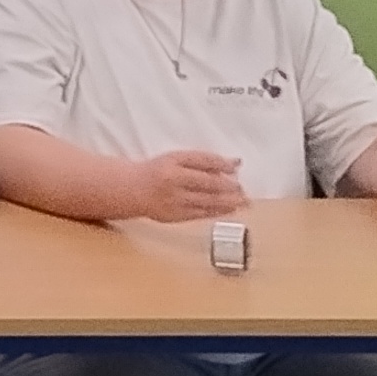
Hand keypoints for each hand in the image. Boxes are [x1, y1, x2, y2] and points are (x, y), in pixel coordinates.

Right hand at [114, 147, 249, 223]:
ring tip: (244, 202)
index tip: (236, 167)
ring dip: (228, 202)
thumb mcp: (177, 158)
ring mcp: (174, 201)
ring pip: (207, 202)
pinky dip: (217, 212)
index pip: (203, 161)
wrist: (132, 190)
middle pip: (208, 184)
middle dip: (229, 187)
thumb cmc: (158, 171)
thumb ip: (204, 160)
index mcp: (173, 163)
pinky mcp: (175, 216)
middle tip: (244, 189)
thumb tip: (234, 163)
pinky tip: (230, 210)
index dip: (222, 164)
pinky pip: (201, 214)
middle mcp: (173, 182)